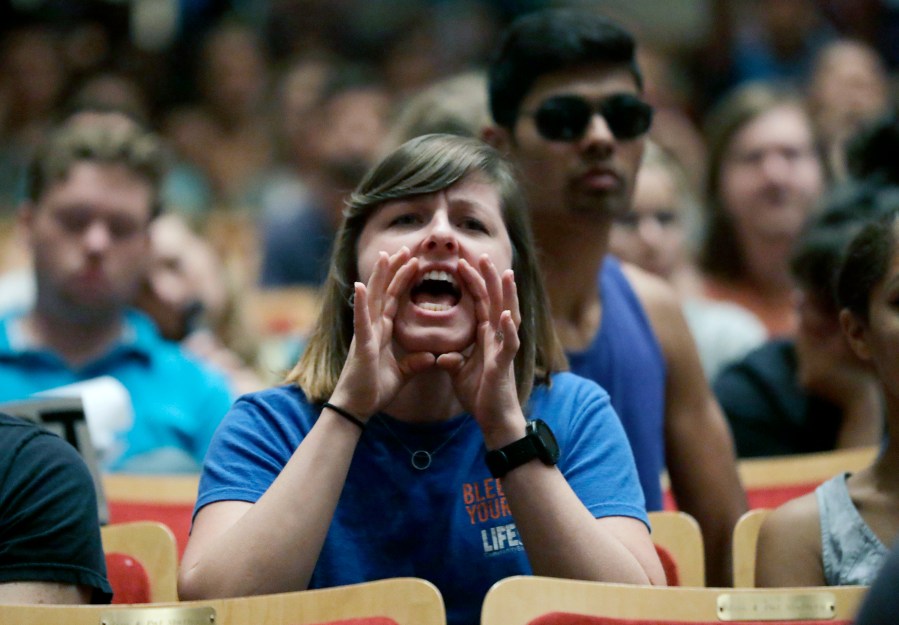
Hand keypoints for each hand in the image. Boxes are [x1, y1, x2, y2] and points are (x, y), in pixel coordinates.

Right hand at [329, 247, 435, 419]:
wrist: (357, 408)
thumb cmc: (374, 390)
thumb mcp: (402, 373)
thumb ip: (415, 362)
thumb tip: (431, 356)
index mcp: (382, 331)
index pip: (395, 298)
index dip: (404, 279)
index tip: (414, 260)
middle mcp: (372, 327)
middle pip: (385, 291)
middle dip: (395, 269)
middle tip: (406, 247)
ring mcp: (365, 333)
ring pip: (374, 298)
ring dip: (380, 276)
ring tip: (386, 255)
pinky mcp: (361, 344)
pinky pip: (361, 320)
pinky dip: (362, 302)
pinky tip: (362, 285)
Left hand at [436, 254, 522, 436]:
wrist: (493, 421)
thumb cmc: (480, 396)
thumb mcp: (459, 374)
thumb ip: (453, 360)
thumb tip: (443, 355)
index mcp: (485, 338)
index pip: (480, 303)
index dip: (472, 283)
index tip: (462, 263)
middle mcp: (497, 339)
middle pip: (495, 302)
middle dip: (489, 278)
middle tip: (482, 255)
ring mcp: (503, 350)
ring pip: (508, 316)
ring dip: (507, 295)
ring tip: (505, 273)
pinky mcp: (504, 366)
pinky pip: (508, 345)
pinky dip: (507, 329)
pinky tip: (504, 315)